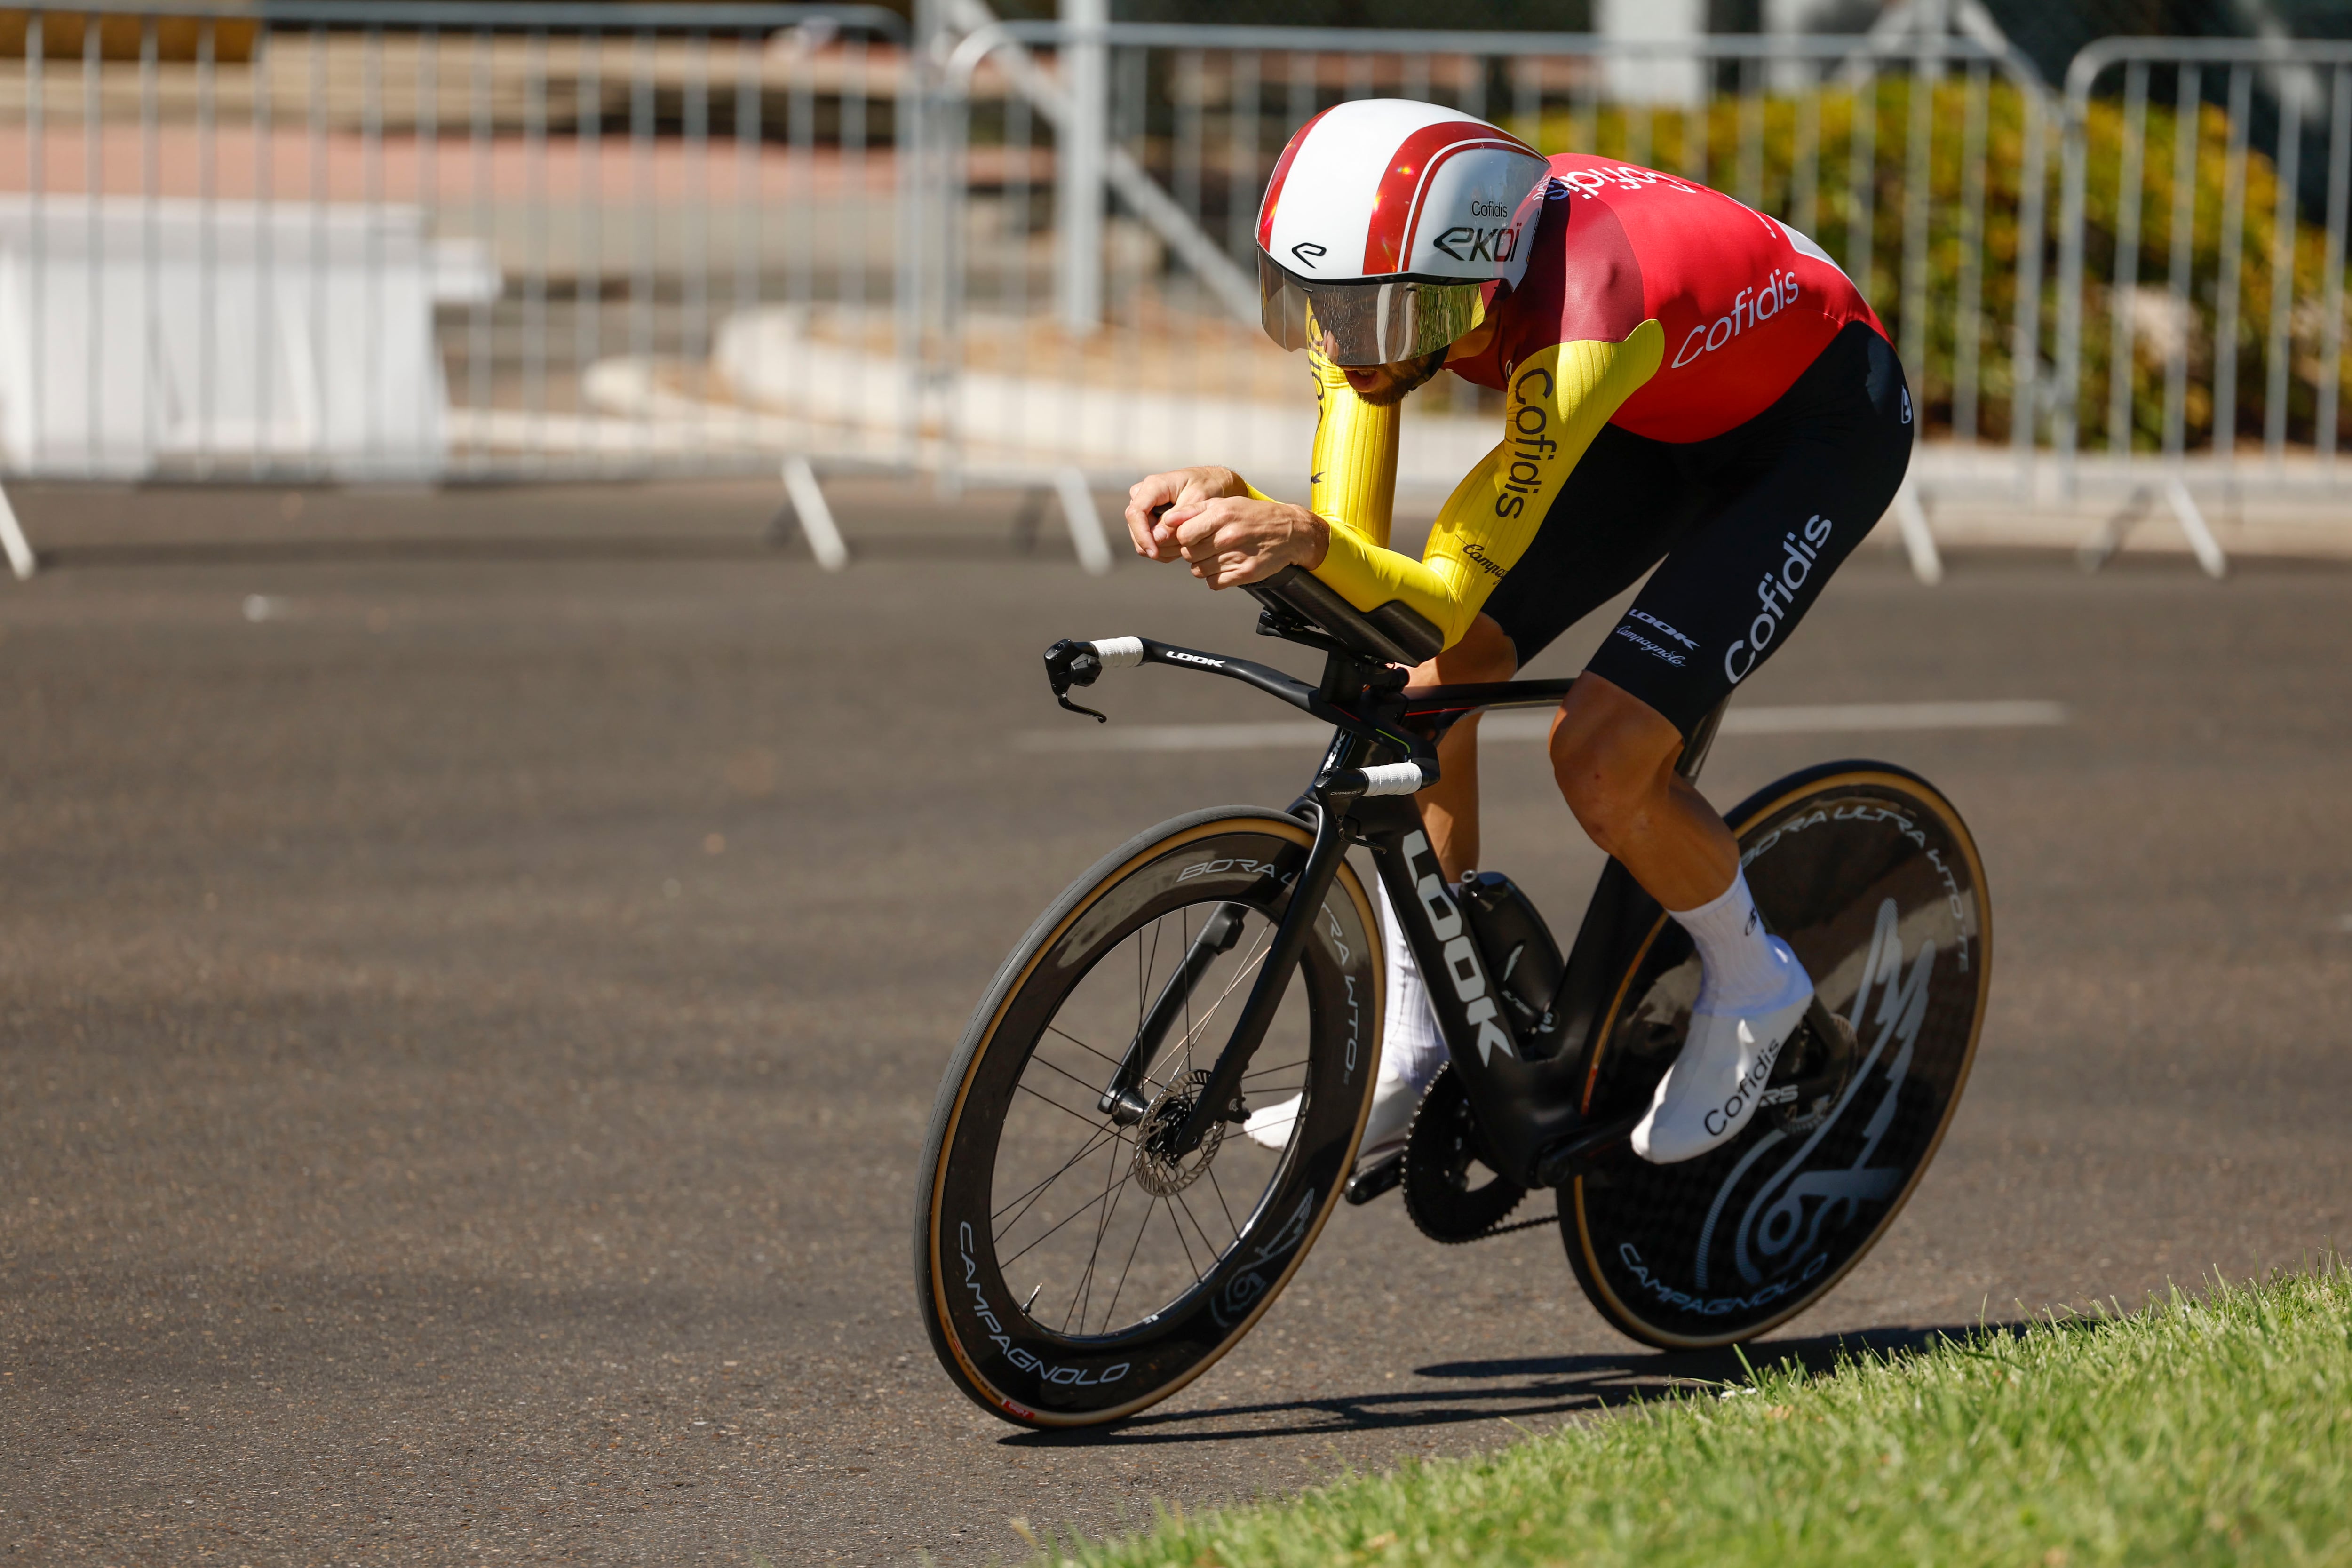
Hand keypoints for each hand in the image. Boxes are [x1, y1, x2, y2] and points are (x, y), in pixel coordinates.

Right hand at [1124, 467, 1246, 561]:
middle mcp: (1143, 495)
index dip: (1142, 536)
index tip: (1154, 553)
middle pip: (1136, 527)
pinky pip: (1148, 540)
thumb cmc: (1208, 486)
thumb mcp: (1197, 501)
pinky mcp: (1148, 518)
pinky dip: (1164, 549)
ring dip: (1163, 548)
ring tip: (1187, 545)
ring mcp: (1144, 507)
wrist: (1213, 483)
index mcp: (1153, 485)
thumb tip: (1156, 538)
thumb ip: (1177, 519)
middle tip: (1184, 548)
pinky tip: (1182, 546)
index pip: (1135, 513)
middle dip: (1157, 544)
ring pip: (1142, 537)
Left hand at [1164, 495, 1328, 589]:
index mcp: (1221, 515)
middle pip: (1189, 554)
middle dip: (1193, 551)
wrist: (1290, 532)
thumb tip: (1167, 519)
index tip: (1193, 535)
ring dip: (1203, 565)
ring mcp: (1237, 557)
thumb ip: (1193, 511)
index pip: (1182, 535)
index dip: (1184, 537)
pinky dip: (1215, 577)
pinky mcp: (1244, 574)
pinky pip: (1213, 583)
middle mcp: (1229, 536)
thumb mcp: (1224, 504)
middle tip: (1208, 545)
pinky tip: (1226, 565)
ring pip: (1198, 571)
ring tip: (1219, 554)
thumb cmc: (1254, 516)